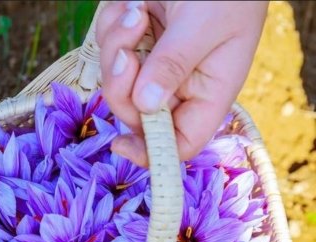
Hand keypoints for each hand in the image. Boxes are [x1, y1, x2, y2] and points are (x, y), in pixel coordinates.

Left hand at [96, 1, 267, 166]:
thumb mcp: (204, 25)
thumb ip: (174, 64)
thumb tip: (145, 105)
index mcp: (209, 92)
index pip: (181, 142)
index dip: (152, 153)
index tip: (121, 145)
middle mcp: (180, 84)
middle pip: (135, 113)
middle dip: (122, 83)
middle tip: (128, 48)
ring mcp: (154, 64)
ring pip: (115, 80)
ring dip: (115, 46)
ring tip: (136, 10)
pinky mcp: (136, 42)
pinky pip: (107, 48)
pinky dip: (111, 26)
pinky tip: (133, 4)